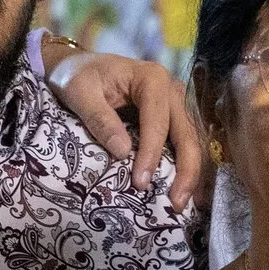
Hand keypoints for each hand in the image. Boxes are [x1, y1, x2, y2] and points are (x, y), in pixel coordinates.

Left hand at [50, 45, 203, 209]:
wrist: (78, 67)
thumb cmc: (77, 76)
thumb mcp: (79, 92)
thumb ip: (100, 119)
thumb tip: (123, 152)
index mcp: (151, 78)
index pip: (157, 119)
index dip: (152, 152)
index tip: (140, 182)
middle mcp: (171, 89)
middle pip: (186, 131)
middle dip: (186, 168)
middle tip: (176, 202)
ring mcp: (175, 104)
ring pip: (192, 140)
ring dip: (191, 172)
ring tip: (181, 202)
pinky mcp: (172, 118)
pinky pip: (184, 143)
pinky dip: (186, 167)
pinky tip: (184, 190)